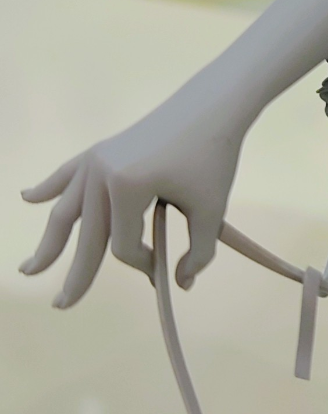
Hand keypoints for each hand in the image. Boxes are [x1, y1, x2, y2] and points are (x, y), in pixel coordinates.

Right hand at [19, 88, 244, 304]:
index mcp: (126, 188)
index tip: (164, 270)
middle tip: (61, 306)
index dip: (144, 265)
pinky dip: (48, 187)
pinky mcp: (99, 150)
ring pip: (66, 210)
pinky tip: (27, 198)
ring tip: (30, 270)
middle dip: (76, 275)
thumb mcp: (211, 211)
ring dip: (49, 241)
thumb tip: (180, 284)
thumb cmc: (214, 158)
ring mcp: (96, 160)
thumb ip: (198, 254)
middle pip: (86, 236)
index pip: (123, 246)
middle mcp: (101, 173)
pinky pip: (68, 174)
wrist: (211, 107)